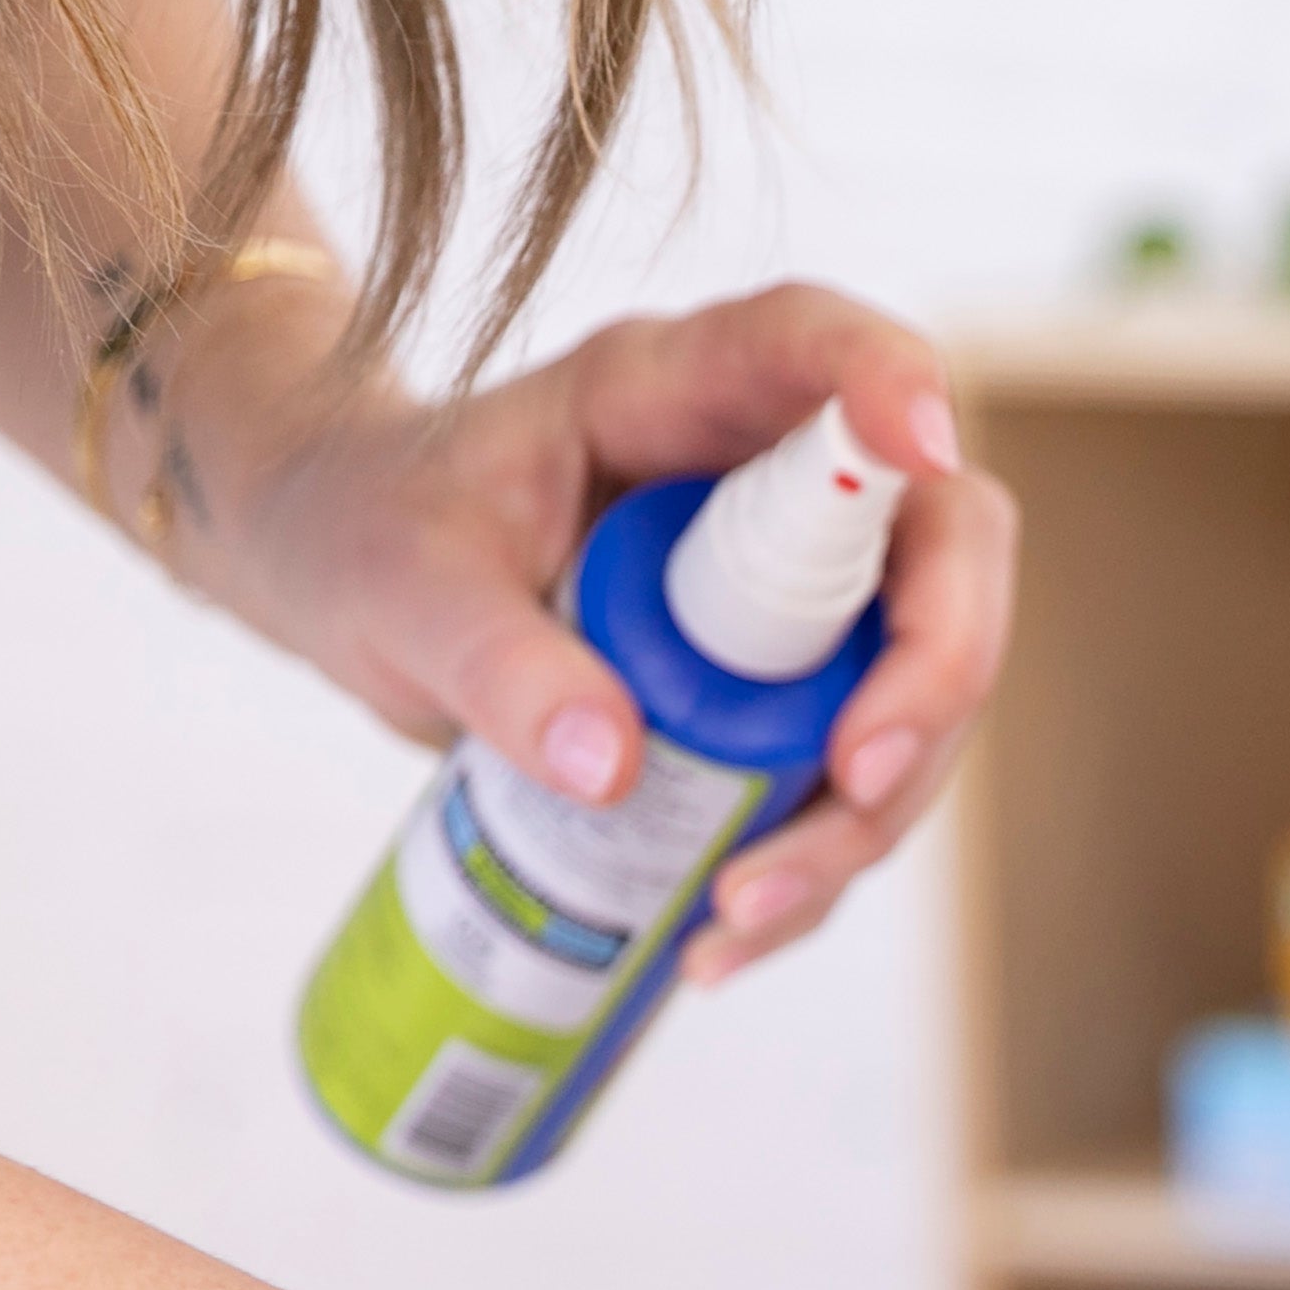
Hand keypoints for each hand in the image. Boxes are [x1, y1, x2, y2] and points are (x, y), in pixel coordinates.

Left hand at [209, 282, 1015, 983]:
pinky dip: (809, 877)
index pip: (814, 349)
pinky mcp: (796, 696)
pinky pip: (854, 790)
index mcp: (674, 394)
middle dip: (928, 680)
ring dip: (865, 821)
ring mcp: (801, 595)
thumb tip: (613, 764)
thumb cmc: (368, 532)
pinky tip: (715, 940)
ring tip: (735, 915)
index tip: (917, 440)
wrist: (350, 579)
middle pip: (939, 550)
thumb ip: (494, 663)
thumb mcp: (401, 588)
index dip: (888, 379)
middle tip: (854, 788)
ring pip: (919, 694)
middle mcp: (771, 483)